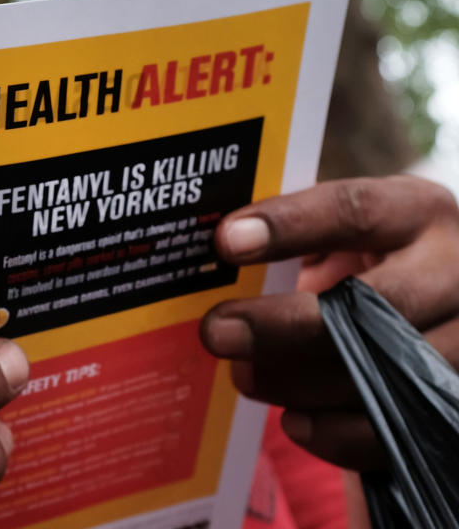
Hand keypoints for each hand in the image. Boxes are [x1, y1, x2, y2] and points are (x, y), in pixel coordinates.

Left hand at [199, 176, 458, 469]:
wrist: (431, 313)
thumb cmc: (365, 267)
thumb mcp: (340, 238)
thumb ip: (291, 242)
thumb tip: (207, 259)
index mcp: (417, 213)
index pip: (353, 210)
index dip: (288, 226)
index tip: (225, 242)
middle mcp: (455, 270)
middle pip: (374, 302)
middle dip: (282, 323)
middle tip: (216, 331)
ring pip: (385, 372)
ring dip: (299, 381)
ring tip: (244, 376)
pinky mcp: (456, 401)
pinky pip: (396, 429)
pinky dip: (336, 432)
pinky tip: (293, 421)